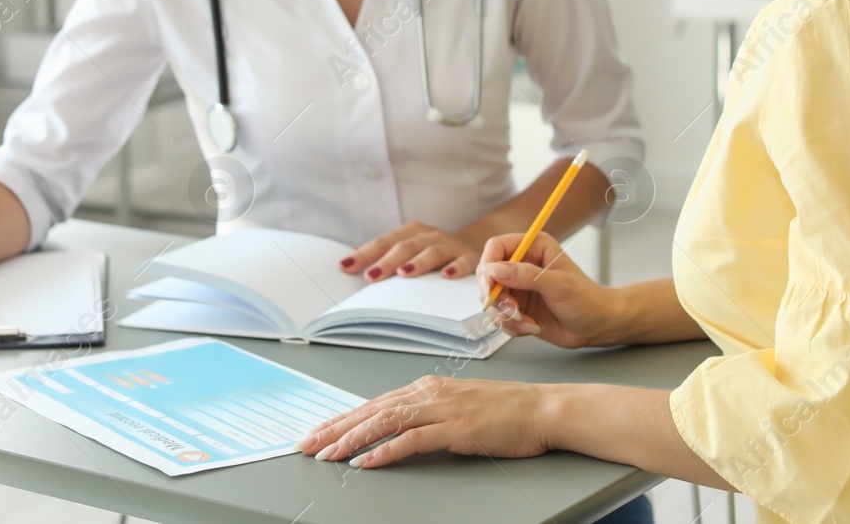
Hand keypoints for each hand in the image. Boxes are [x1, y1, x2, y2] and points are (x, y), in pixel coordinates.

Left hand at [298, 375, 552, 468]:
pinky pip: (410, 440)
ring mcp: (442, 409)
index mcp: (429, 387)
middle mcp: (430, 393)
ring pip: (384, 422)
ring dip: (351, 439)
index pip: (376, 403)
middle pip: (371, 409)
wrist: (542, 409)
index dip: (344, 419)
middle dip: (335, 428)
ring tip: (327, 454)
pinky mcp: (455, 428)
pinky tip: (365, 462)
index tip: (319, 433)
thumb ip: (431, 413)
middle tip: (306, 444)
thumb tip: (402, 428)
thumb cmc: (508, 411)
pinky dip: (384, 451)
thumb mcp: (461, 406)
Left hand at [340, 220, 477, 281]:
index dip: (364, 254)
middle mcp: (428, 236)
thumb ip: (382, 256)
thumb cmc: (431, 253)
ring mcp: (449, 246)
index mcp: (410, 233)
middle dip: (386, 261)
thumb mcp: (408, 250)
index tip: (344, 266)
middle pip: (405, 247)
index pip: (383, 243)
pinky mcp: (469, 258)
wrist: (473, 247)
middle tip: (370, 276)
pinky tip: (447, 276)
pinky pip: (463, 261)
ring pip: (432, 252)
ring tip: (404, 274)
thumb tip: (348, 263)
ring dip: (417, 262)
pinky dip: (455, 267)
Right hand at [477, 231, 618, 348]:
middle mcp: (521, 265)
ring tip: (528, 322)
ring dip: (506, 316)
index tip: (490, 286)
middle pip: (488, 276)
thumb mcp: (559, 285)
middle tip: (514, 310)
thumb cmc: (586, 300)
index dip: (489, 265)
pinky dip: (511, 326)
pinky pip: (499, 317)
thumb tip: (495, 269)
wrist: (596, 325)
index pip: (496, 247)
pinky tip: (531, 327)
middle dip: (497, 298)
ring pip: (491, 300)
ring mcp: (517, 287)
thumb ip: (526, 275)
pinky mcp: (516, 307)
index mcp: (533, 248)